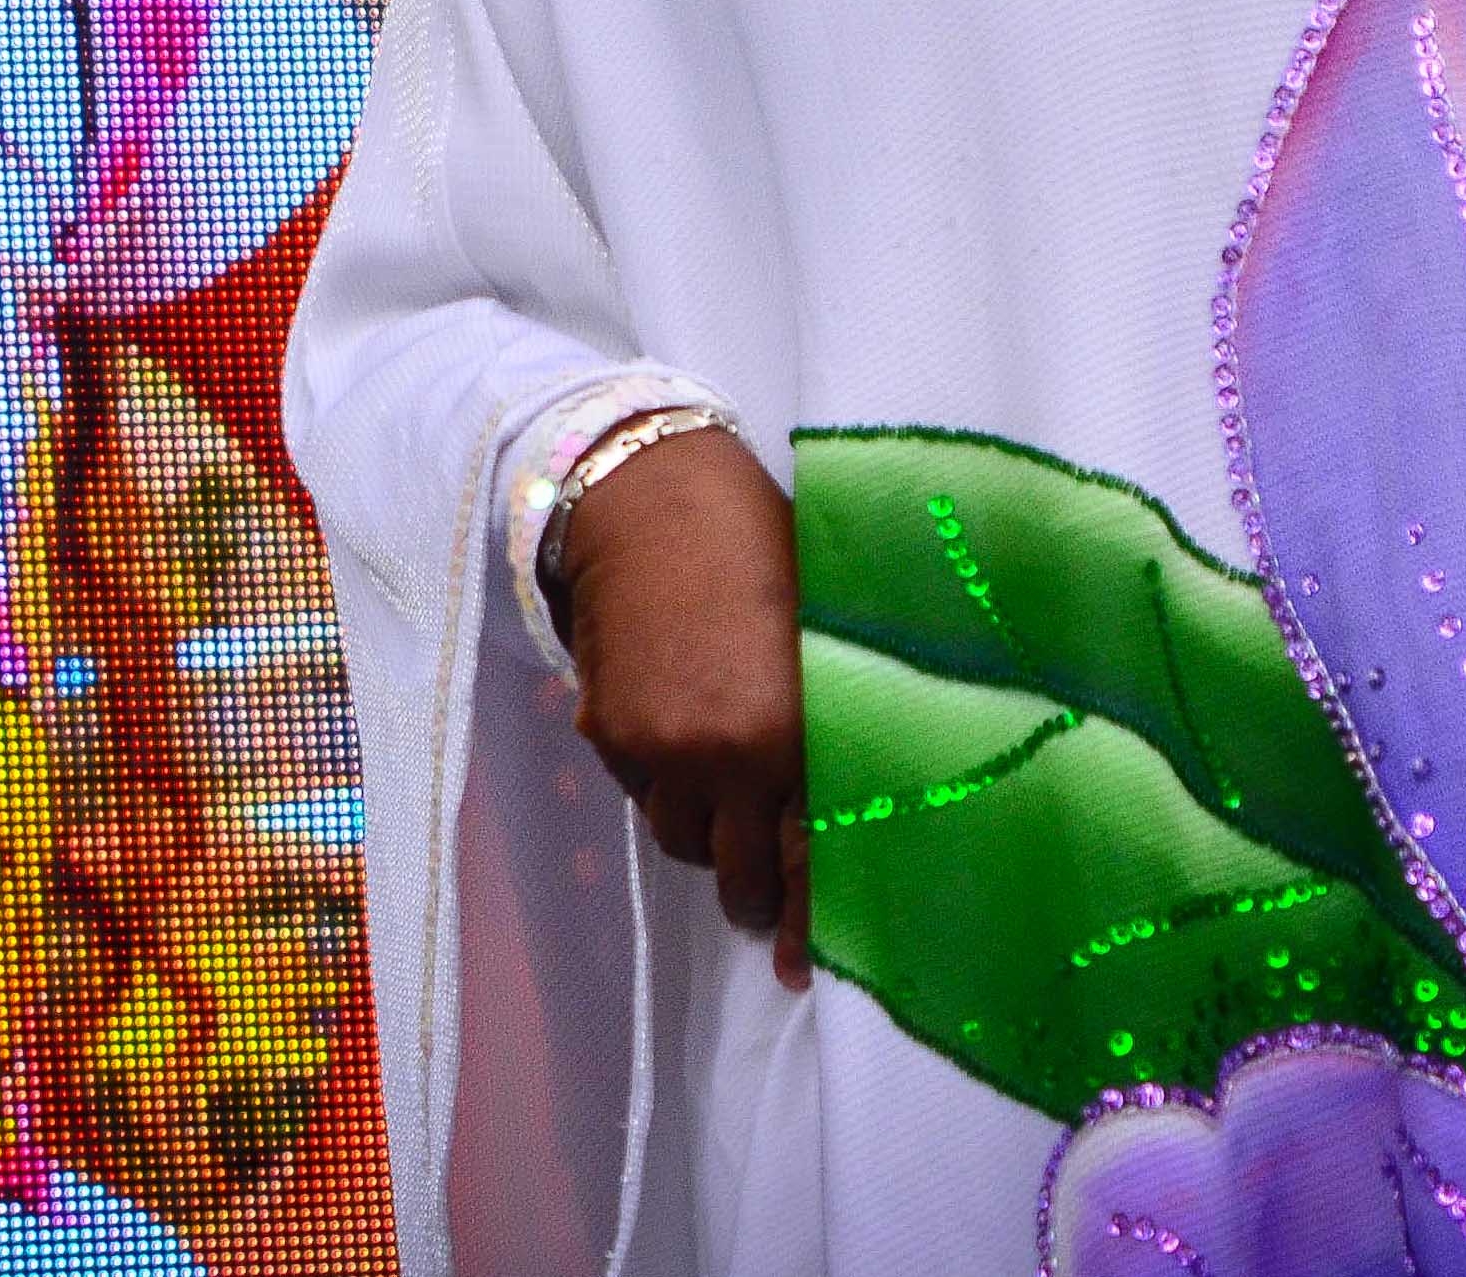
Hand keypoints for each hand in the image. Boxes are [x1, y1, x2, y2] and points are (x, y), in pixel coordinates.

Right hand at [554, 422, 812, 991]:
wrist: (653, 501)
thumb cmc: (765, 555)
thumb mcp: (825, 644)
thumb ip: (836, 733)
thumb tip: (855, 818)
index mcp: (801, 732)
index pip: (813, 862)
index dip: (813, 926)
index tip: (811, 964)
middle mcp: (730, 755)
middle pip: (740, 877)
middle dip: (754, 897)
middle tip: (765, 902)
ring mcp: (662, 750)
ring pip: (683, 845)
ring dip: (705, 838)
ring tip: (719, 801)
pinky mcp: (610, 735)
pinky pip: (641, 799)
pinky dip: (660, 789)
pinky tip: (675, 741)